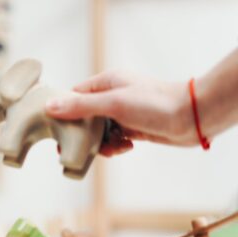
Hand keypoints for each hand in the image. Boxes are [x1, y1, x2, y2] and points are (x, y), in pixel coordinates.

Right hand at [45, 71, 196, 156]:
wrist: (191, 118)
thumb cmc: (154, 104)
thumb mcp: (112, 103)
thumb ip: (80, 106)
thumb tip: (48, 106)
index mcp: (106, 82)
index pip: (73, 96)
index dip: (63, 113)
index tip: (55, 131)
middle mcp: (112, 95)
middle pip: (84, 117)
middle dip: (82, 135)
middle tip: (74, 150)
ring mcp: (123, 112)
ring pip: (98, 131)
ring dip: (101, 143)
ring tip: (113, 147)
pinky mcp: (133, 127)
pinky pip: (114, 139)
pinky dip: (116, 146)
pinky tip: (126, 147)